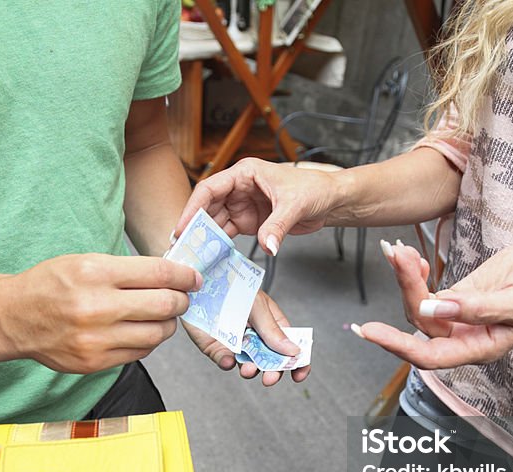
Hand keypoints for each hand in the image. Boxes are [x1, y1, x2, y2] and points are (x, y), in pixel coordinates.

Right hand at [0, 253, 202, 373]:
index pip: (159, 274)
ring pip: (157, 334)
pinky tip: (139, 330)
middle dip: (181, 301)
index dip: (184, 276)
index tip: (193, 278)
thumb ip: (127, 269)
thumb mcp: (84, 261)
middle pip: (165, 306)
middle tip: (182, 298)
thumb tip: (172, 275)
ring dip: (167, 324)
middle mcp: (97, 307)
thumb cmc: (51, 284)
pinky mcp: (94, 363)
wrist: (13, 317)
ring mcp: (96, 339)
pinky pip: (140, 353)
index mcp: (95, 273)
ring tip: (160, 316)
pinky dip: (147, 341)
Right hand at [175, 158, 339, 256]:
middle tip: (182, 247)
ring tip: (193, 256)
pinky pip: (228, 234)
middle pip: (207, 207)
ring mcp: (242, 205)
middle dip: (194, 227)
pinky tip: (211, 257)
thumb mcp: (295, 205)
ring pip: (215, 222)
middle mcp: (239, 188)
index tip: (183, 227)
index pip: (209, 189)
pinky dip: (219, 246)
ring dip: (204, 239)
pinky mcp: (249, 221)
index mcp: (245, 173)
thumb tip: (267, 246)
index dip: (193, 208)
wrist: (329, 201)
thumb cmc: (314, 189)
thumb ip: (278, 226)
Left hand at [184, 290, 310, 386]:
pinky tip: (229, 360)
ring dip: (250, 371)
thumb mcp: (257, 305)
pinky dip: (227, 363)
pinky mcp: (216, 348)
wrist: (202, 282)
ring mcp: (236, 345)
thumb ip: (272, 330)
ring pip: (247, 366)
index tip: (299, 374)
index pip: (289, 348)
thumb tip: (293, 351)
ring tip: (249, 369)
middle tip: (270, 377)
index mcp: (271, 326)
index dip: (297, 363)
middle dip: (272, 372)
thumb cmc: (233, 286)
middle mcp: (256, 338)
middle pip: (270, 362)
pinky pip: (224, 361)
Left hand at [353, 243, 512, 367]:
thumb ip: (477, 308)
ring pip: (419, 306)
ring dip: (406, 279)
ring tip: (400, 250)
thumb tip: (433, 311)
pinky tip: (410, 257)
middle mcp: (464, 338)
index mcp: (481, 347)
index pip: (431, 356)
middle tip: (396, 256)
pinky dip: (414, 274)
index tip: (369, 331)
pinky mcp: (455, 298)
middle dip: (406, 291)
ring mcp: (457, 319)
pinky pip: (425, 292)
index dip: (398, 346)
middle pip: (420, 324)